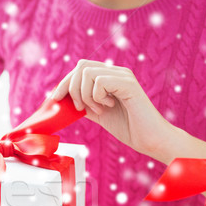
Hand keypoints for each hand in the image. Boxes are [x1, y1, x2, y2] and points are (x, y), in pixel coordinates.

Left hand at [52, 59, 177, 161]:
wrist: (150, 139)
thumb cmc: (129, 127)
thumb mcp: (99, 114)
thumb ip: (84, 103)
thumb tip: (63, 100)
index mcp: (109, 77)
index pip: (80, 69)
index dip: (64, 83)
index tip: (56, 99)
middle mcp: (116, 72)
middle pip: (81, 65)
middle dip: (71, 88)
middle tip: (80, 108)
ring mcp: (123, 76)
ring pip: (87, 72)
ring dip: (85, 95)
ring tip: (97, 109)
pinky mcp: (129, 84)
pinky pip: (100, 80)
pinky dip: (97, 97)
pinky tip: (108, 107)